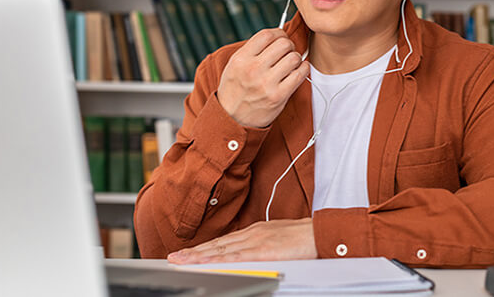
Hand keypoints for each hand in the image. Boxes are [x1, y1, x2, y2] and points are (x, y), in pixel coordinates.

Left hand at [166, 219, 316, 263]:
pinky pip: (235, 257)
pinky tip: (204, 262)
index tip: (188, 253)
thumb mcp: (278, 239)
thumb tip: (249, 254)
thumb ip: (261, 245)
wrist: (320, 232)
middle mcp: (251, 233)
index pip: (223, 241)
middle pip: (217, 245)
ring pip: (220, 249)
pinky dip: (217, 259)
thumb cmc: (305, 237)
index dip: (204, 248)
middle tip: (173, 257)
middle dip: (194, 252)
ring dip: (198, 256)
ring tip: (180, 260)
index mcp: (255, 231)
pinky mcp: (262, 250)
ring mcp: (255, 241)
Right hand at [215, 29, 309, 127]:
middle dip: (289, 45)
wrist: (232, 119)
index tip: (281, 37)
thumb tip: (276, 36)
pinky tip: (298, 71)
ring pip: (294, 57)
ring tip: (290, 64)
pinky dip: (303, 69)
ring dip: (296, 58)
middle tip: (287, 52)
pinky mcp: (278, 96)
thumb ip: (252, 51)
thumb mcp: (234, 66)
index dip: (278, 33)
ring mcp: (266, 83)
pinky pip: (300, 74)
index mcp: (241, 59)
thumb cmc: (235, 90)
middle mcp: (253, 69)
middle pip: (283, 44)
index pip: (267, 35)